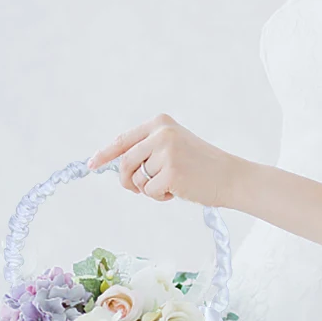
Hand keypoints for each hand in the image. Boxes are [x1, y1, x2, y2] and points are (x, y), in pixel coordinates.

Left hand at [86, 113, 240, 207]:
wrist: (230, 176)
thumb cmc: (202, 166)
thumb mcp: (175, 146)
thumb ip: (148, 150)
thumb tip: (118, 165)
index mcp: (161, 123)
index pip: (124, 139)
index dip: (105, 154)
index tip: (91, 165)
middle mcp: (162, 133)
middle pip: (125, 162)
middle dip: (129, 180)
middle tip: (141, 188)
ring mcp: (166, 152)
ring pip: (137, 179)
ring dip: (149, 189)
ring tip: (173, 184)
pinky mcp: (171, 173)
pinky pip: (150, 192)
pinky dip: (161, 197)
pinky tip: (179, 190)